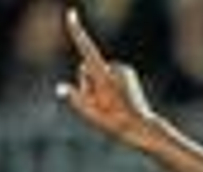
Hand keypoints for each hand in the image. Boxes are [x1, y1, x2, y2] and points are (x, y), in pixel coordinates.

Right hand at [56, 8, 158, 146]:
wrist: (141, 126)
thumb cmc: (115, 123)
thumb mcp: (91, 114)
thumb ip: (75, 98)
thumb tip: (60, 88)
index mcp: (104, 76)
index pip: (87, 50)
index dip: (78, 32)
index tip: (71, 14)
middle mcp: (114, 68)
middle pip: (87, 68)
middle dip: (87, 83)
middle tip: (101, 103)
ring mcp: (122, 69)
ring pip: (98, 72)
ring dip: (98, 85)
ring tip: (111, 102)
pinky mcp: (127, 71)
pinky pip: (109, 74)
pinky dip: (108, 84)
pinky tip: (118, 98)